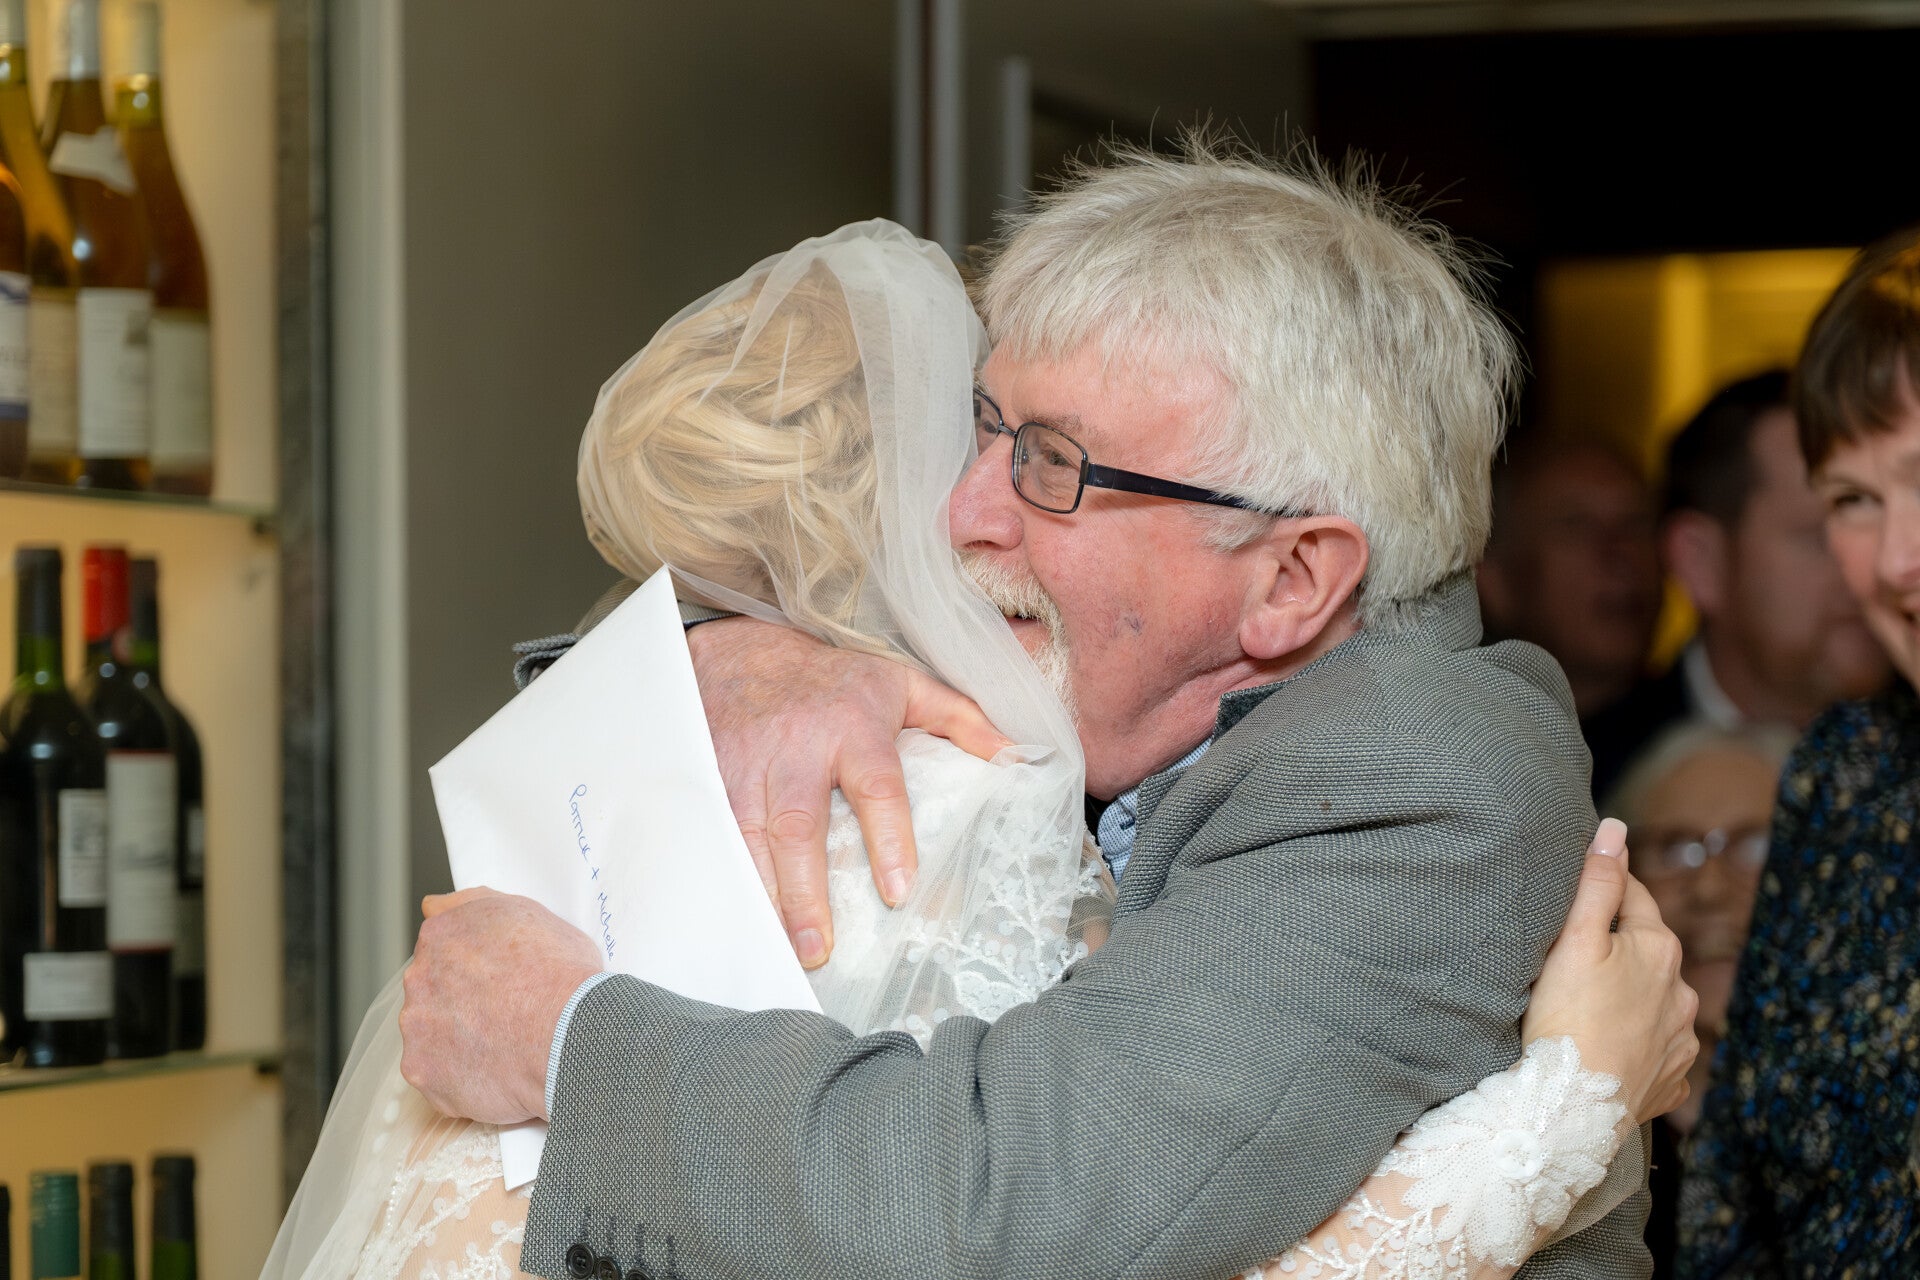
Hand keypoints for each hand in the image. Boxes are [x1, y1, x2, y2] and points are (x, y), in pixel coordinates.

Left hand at [399, 887, 602, 1122]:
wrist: (570, 1035)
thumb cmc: (560, 973)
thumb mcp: (528, 913)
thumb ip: (471, 905)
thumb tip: (432, 906)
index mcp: (441, 936)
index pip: (442, 949)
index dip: (473, 968)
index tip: (499, 982)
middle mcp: (418, 979)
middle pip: (431, 993)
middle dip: (460, 1004)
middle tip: (505, 1016)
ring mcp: (417, 1028)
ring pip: (431, 1037)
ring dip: (459, 1043)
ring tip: (505, 1049)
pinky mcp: (424, 1073)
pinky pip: (438, 1078)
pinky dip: (461, 1080)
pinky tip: (496, 1074)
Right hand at [688, 616, 1010, 967]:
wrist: (738, 650)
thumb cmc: (832, 679)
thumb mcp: (900, 683)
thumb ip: (959, 718)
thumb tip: (1016, 754)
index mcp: (853, 727)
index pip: (876, 787)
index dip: (888, 839)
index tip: (899, 891)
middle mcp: (796, 748)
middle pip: (799, 826)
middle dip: (807, 891)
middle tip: (821, 947)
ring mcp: (744, 765)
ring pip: (748, 837)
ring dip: (764, 897)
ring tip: (782, 947)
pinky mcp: (705, 778)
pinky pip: (709, 834)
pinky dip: (720, 876)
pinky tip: (732, 916)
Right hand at [1522, 818, 1699, 1124]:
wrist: (1572, 1107)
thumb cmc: (1566, 1017)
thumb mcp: (1573, 939)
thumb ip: (1596, 881)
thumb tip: (1615, 829)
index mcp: (1659, 948)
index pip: (1631, 895)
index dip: (1599, 889)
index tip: (1572, 894)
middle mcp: (1681, 992)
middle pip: (1644, 950)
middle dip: (1615, 947)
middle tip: (1570, 956)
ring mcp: (1681, 1041)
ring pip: (1655, 1002)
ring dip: (1631, 996)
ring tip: (1588, 1007)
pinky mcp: (1672, 1080)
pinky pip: (1658, 1051)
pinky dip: (1639, 1044)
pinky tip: (1612, 1048)